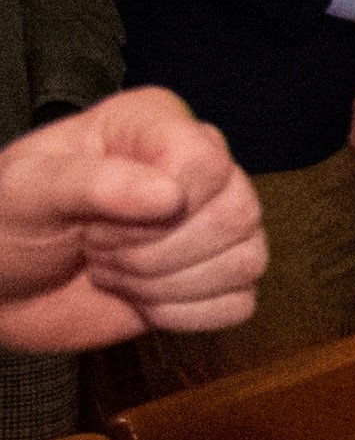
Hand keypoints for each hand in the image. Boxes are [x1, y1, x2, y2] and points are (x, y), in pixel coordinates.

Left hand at [0, 88, 264, 351]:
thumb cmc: (6, 225)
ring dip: (166, 285)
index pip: (205, 161)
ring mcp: (212, 224)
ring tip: (115, 272)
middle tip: (98, 249)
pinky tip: (143, 299)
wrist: (1, 288)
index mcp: (155, 125)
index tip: (94, 218)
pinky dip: (186, 314)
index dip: (156, 204)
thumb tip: (168, 194)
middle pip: (236, 214)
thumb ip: (90, 183)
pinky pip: (239, 303)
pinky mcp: (217, 277)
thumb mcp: (25, 192)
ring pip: (246, 261)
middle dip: (154, 252)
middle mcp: (198, 168)